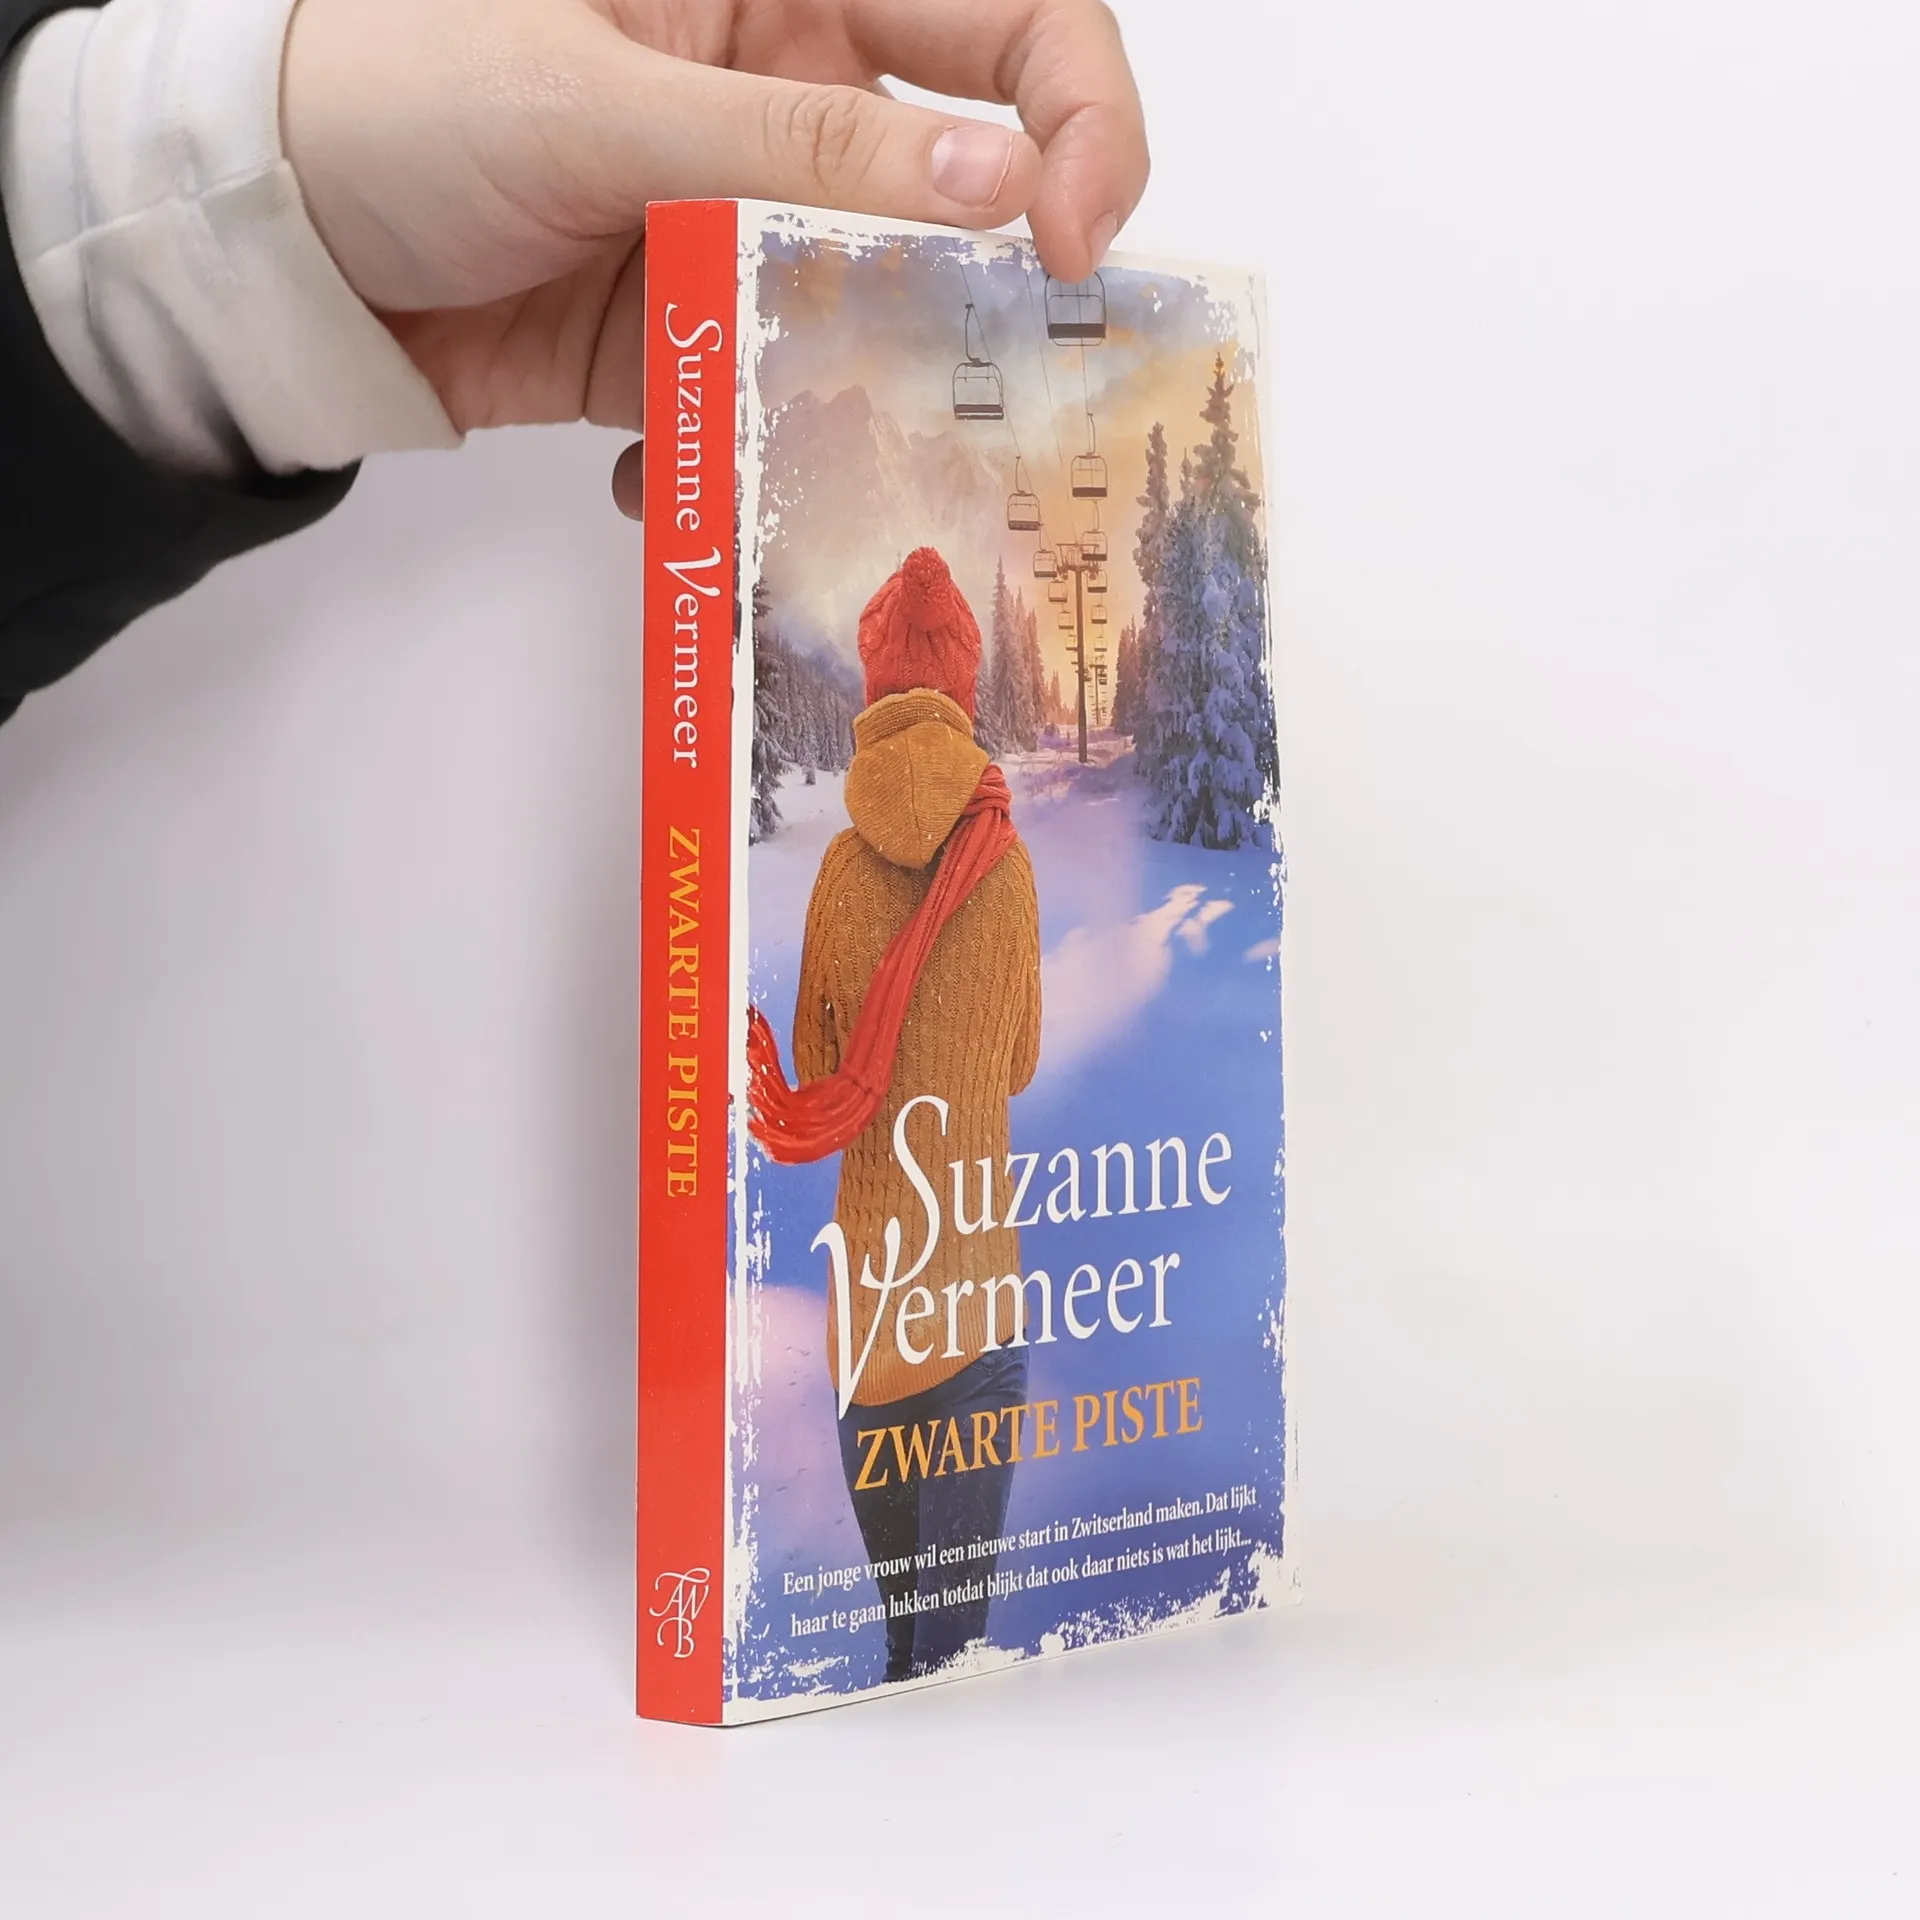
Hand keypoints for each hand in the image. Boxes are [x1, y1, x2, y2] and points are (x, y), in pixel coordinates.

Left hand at [281, 0, 1149, 513]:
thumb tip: (995, 188)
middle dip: (991, 290)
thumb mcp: (595, 103)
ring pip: (872, 317)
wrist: (267, 241)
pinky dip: (745, 453)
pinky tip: (665, 478)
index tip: (1073, 236)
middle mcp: (784, 102)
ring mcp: (740, 227)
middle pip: (962, 188)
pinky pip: (770, 398)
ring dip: (862, 397)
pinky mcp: (693, 332)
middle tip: (1000, 389)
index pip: (998, 16)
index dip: (1075, 112)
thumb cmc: (390, 96)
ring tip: (827, 462)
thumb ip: (796, 150)